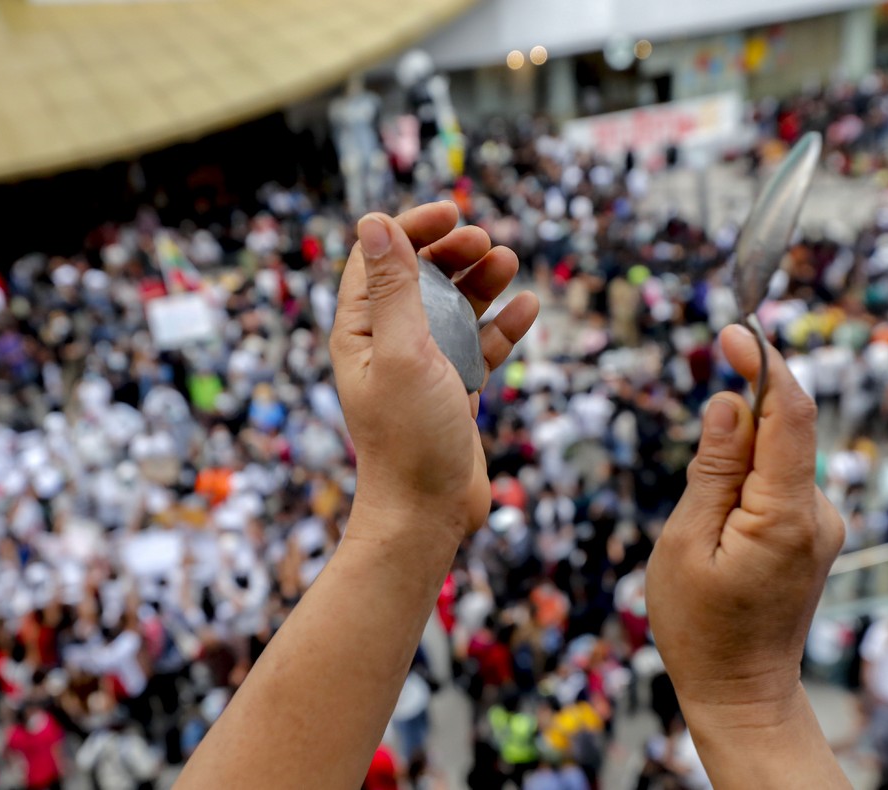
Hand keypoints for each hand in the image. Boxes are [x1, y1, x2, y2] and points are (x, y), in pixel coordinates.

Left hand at [330, 202, 538, 542]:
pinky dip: (502, 326)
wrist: (429, 514)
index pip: (378, 258)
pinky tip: (526, 308)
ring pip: (454, 307)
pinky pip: (480, 344)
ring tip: (509, 264)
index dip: (411, 228)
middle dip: (452, 252)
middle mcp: (389, 343)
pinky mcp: (455, 388)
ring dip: (481, 282)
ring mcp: (424, 366)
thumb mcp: (403, 352)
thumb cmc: (409, 437)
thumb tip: (372, 222)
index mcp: (361, 330)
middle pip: (420, 276)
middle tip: (485, 243)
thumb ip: (394, 287)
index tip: (453, 213)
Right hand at [647, 324, 844, 724]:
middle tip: (700, 455)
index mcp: (785, 515)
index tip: (732, 332)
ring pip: (779, 458)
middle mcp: (818, 514)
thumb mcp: (684, 543)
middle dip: (742, 414)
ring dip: (739, 458)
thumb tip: (728, 403)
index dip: (765, 363)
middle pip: (786, 430)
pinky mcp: (815, 533)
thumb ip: (713, 469)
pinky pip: (781, 483)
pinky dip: (749, 479)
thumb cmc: (700, 625)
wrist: (742, 691)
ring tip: (704, 527)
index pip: (789, 415)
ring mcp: (822, 525)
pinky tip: (722, 530)